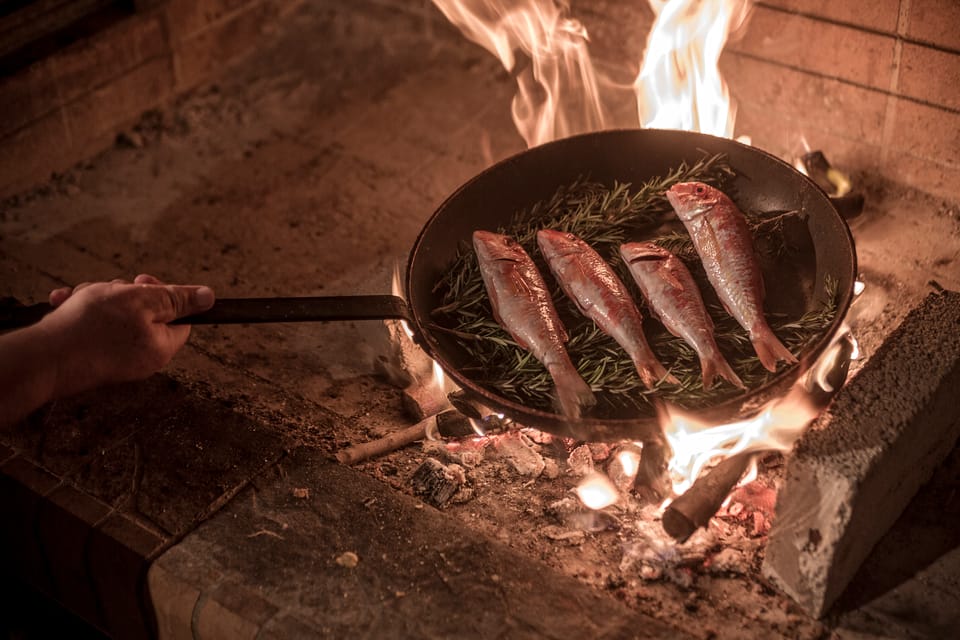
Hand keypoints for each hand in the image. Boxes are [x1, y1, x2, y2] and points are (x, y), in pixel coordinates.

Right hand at [40, 274, 214, 397]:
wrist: (43, 358)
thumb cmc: (93, 327)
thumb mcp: (142, 300)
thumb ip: (177, 299)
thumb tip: (209, 298)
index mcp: (162, 346)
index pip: (179, 315)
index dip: (162, 293)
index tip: (141, 281)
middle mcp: (142, 358)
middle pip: (145, 314)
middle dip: (122, 294)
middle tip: (107, 289)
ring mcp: (116, 360)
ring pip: (115, 318)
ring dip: (97, 300)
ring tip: (79, 298)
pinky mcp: (91, 359)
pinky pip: (93, 329)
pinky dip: (80, 313)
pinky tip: (64, 304)